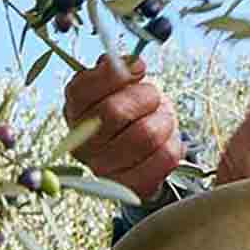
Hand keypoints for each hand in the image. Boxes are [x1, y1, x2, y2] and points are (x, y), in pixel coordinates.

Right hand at [63, 54, 185, 200]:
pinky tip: (165, 140)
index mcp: (75, 111)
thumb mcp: (122, 82)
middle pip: (114, 112)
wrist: (145, 147)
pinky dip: (174, 142)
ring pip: (145, 134)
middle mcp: (82, 143)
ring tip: (160, 119)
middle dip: (146, 96)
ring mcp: (104, 169)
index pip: (82, 90)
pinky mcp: (132, 186)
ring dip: (163, 119)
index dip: (114, 74)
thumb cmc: (133, 107)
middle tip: (153, 97)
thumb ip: (119, 69)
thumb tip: (131, 63)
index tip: (138, 68)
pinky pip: (165, 157)